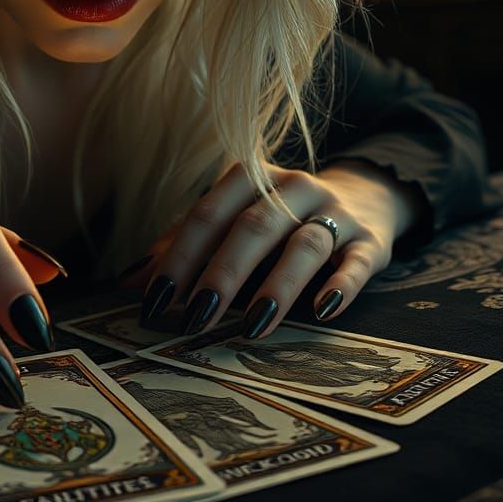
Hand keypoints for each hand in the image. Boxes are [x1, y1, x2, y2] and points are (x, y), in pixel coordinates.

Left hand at [119, 158, 426, 339]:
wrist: (363, 197)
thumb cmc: (277, 218)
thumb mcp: (232, 219)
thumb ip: (186, 245)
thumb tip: (131, 283)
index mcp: (249, 176)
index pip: (207, 215)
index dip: (178, 257)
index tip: (154, 301)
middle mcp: (292, 187)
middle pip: (251, 228)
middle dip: (221, 275)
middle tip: (195, 318)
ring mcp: (334, 211)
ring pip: (303, 245)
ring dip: (277, 285)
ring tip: (253, 325)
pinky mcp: (371, 240)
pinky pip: (356, 261)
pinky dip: (340, 284)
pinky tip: (323, 310)